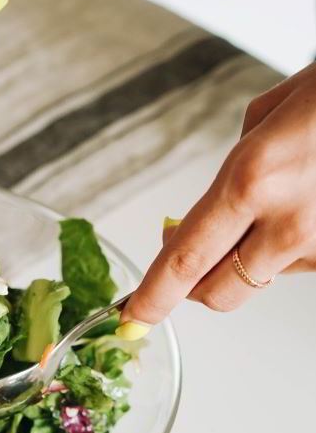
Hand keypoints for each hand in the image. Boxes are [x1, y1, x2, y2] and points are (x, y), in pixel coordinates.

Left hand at [117, 62, 315, 339]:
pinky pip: (304, 263)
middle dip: (193, 287)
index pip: (185, 259)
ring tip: (273, 204)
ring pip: (263, 277)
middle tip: (187, 263)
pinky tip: (307, 203)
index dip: (154, 296)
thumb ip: (231, 173)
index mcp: (249, 180)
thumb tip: (212, 213)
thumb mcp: (265, 116)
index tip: (134, 316)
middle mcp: (287, 221)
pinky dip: (291, 244)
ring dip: (248, 257)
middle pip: (219, 292)